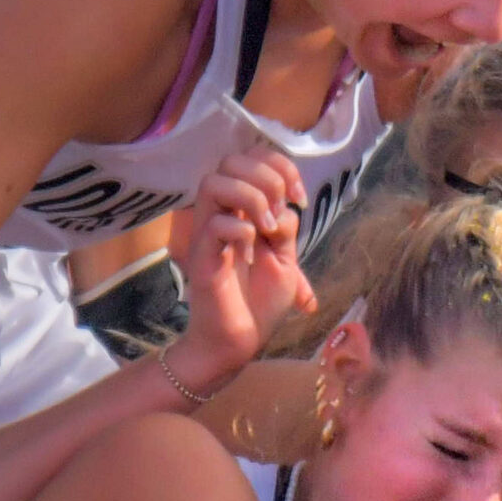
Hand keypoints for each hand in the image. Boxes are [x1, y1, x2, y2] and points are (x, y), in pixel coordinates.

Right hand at [173, 146, 316, 390]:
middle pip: (230, 160)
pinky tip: (251, 255)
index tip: (299, 198)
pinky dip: (241, 232)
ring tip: (266, 229)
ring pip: (214, 182)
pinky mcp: (201, 257)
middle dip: (266, 177)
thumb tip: (285, 207)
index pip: (251, 158)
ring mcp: (207, 234)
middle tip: (279, 213)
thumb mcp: (286, 260)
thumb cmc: (259, 302)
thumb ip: (286, 228)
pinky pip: (215, 224)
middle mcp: (221, 215)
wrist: (239, 342)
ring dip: (251, 198)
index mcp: (242, 210)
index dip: (280, 165)